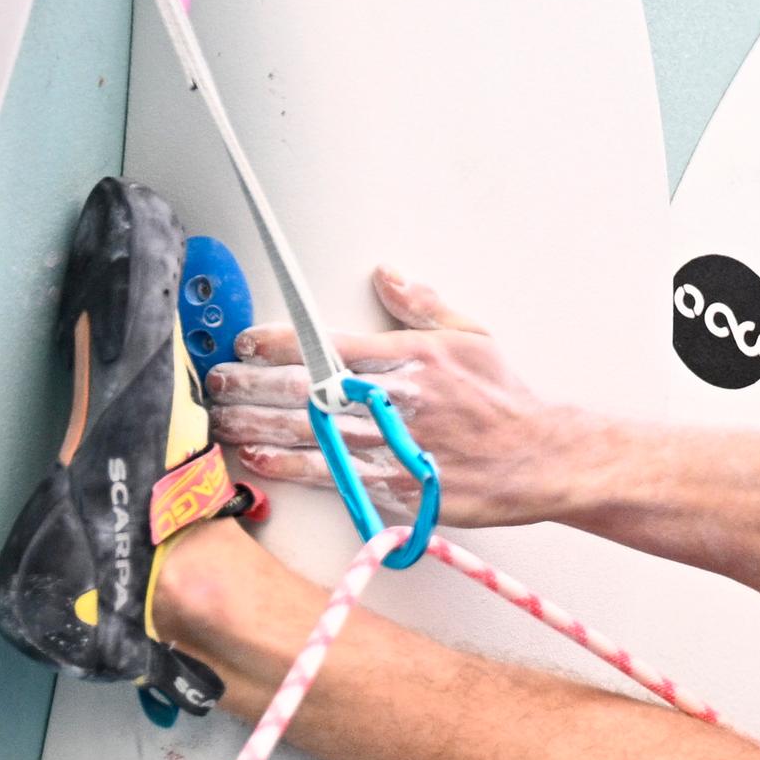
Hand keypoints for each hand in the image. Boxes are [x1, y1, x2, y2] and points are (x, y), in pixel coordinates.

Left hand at [207, 267, 561, 527]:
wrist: (541, 458)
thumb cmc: (507, 400)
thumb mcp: (473, 337)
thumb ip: (423, 306)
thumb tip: (387, 275)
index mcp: (410, 358)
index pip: (326, 345)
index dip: (276, 342)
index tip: (246, 343)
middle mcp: (395, 399)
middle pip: (304, 390)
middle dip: (251, 384)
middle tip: (218, 382)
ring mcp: (393, 445)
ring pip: (308, 433)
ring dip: (258, 425)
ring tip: (224, 419)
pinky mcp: (396, 484)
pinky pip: (332, 474)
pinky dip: (291, 466)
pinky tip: (260, 458)